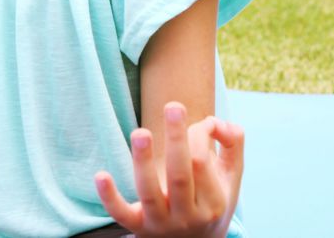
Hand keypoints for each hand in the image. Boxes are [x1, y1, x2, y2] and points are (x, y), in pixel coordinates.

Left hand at [95, 103, 243, 237]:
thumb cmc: (209, 203)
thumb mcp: (230, 179)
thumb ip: (233, 145)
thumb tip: (216, 121)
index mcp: (213, 202)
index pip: (201, 162)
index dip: (197, 134)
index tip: (194, 120)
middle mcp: (188, 215)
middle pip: (180, 175)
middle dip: (177, 139)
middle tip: (173, 107)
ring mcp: (161, 223)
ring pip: (150, 192)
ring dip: (143, 161)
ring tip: (140, 132)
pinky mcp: (138, 228)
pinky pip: (122, 214)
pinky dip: (110, 197)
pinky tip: (100, 175)